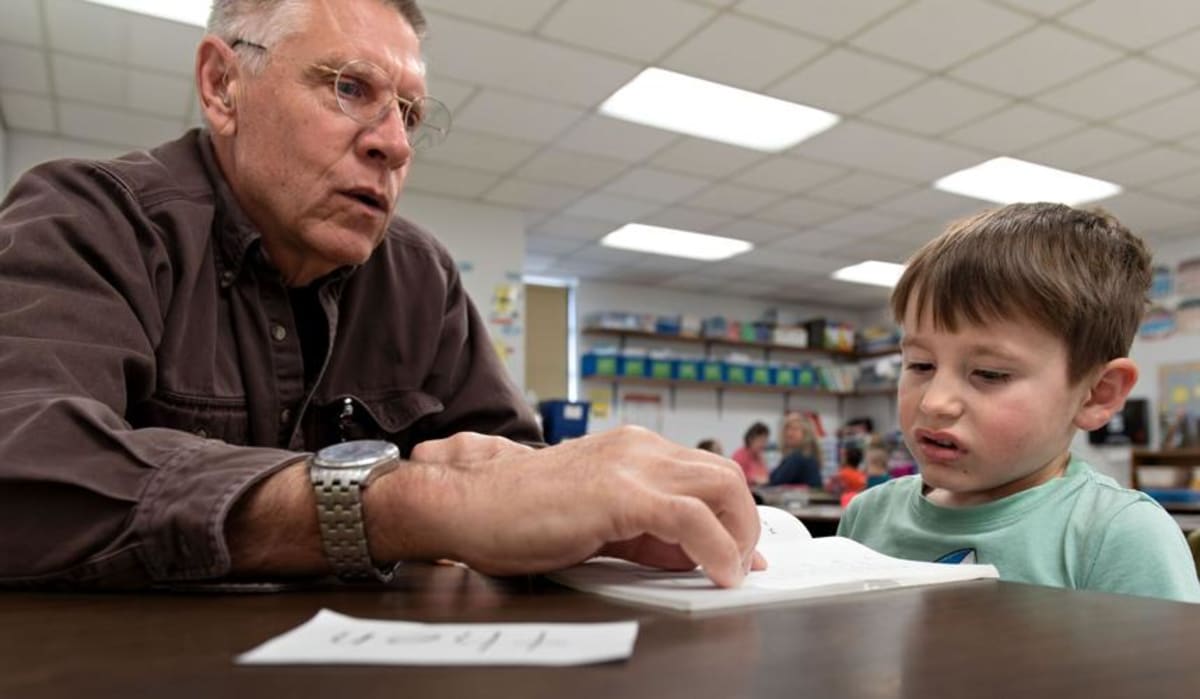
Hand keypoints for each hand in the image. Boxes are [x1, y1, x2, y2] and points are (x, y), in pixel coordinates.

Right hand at [374, 426, 763, 587]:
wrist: (467, 506)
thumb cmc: (517, 515)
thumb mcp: (597, 522)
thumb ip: (645, 533)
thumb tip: (691, 553)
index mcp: (631, 449)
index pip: (705, 473)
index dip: (733, 514)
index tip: (742, 549)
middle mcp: (637, 448)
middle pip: (724, 475)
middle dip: (745, 522)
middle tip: (742, 562)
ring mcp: (631, 465)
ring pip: (721, 488)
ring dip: (738, 534)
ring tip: (732, 570)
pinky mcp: (621, 493)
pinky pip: (693, 519)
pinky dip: (717, 548)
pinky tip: (719, 574)